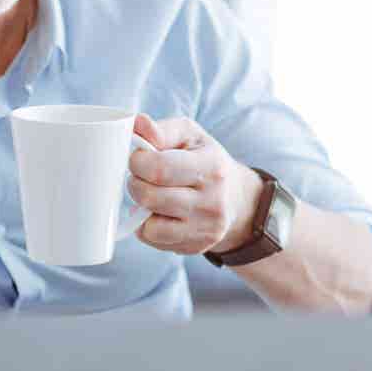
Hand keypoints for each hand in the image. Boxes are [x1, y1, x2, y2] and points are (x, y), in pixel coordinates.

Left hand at [128, 115, 264, 255]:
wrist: (236, 198)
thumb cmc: (205, 160)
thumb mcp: (190, 135)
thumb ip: (162, 130)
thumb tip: (138, 124)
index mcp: (212, 167)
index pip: (159, 168)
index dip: (137, 162)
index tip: (138, 158)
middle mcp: (212, 201)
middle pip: (149, 197)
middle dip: (135, 183)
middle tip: (141, 177)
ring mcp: (205, 228)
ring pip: (149, 225)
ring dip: (140, 207)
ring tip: (151, 194)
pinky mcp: (196, 246)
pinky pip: (153, 239)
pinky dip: (147, 225)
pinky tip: (159, 212)